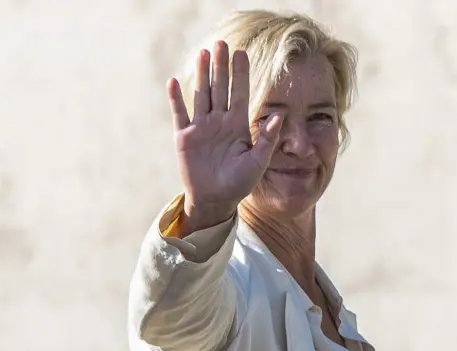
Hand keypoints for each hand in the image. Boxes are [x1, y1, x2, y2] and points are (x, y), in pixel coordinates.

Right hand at [167, 41, 282, 233]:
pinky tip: (175, 81)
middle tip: (221, 43)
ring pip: (202, 95)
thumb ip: (268, 139)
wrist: (216, 201)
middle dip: (221, 66)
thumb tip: (281, 115)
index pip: (240, 93)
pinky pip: (180, 113)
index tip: (242, 52)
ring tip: (203, 53)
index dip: (240, 73)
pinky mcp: (185, 137)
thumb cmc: (239, 184)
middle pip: (220, 88)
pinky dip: (176, 98)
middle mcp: (219, 122)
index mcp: (238, 125)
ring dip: (203, 75)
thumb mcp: (257, 161)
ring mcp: (201, 128)